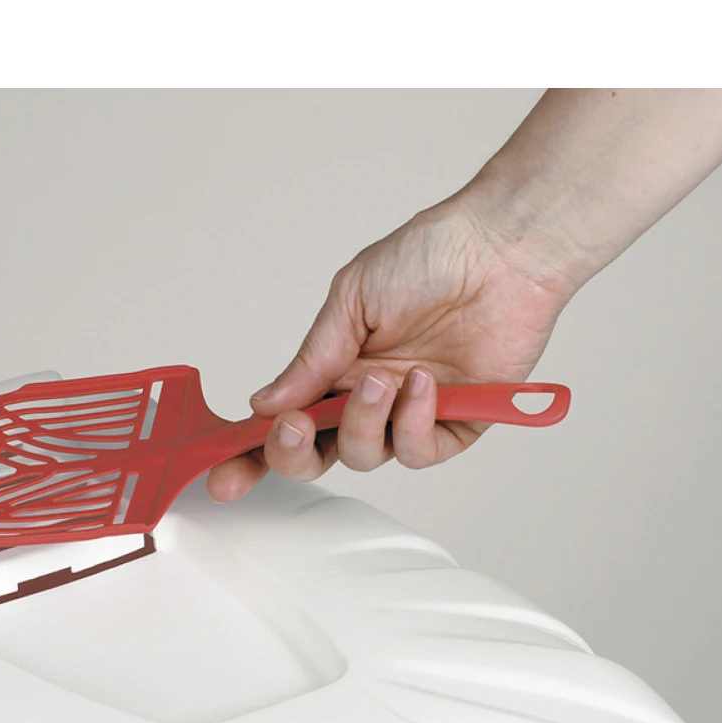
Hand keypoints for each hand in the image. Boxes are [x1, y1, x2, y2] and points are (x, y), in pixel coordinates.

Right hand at [206, 193, 574, 502]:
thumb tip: (264, 404)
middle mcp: (369, 397)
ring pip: (365, 455)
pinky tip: (423, 383)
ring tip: (381, 379)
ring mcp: (411, 413)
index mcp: (336, 369)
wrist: (498, 248)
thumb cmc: (427, 257)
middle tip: (293, 427)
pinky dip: (414, 424)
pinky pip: (420, 451)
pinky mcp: (458, 423)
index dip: (252, 454)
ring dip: (363, 423)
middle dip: (293, 453)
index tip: (222, 474)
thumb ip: (311, 359)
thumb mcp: (351, 300)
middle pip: (317, 455)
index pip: (287, 422)